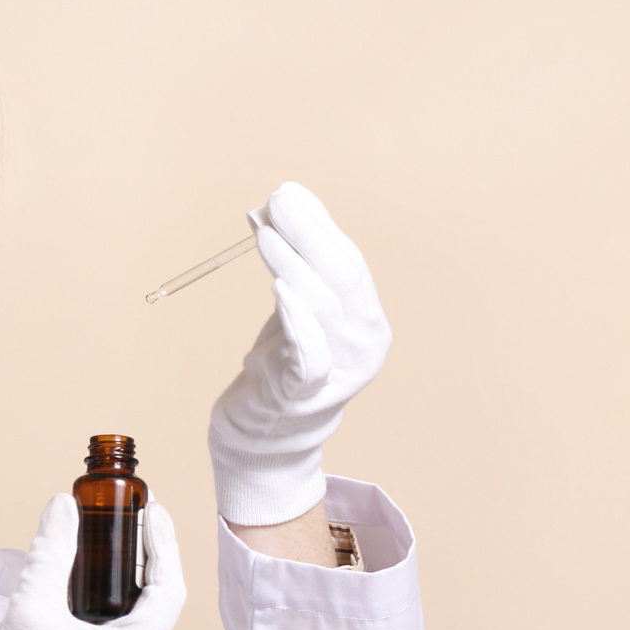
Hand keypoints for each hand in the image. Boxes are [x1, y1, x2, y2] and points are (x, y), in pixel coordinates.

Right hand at [0, 493, 185, 629]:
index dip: (163, 542)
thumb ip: (51, 551)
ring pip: (151, 619)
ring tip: (124, 542)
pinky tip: (111, 583)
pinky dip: (130, 606)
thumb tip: (62, 504)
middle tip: (135, 516)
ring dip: (141, 581)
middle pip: (163, 602)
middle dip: (151, 556)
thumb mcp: (33, 605)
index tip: (152, 507)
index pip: (168, 587)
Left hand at [208, 182, 391, 525]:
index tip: (288, 193)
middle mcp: (363, 345)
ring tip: (267, 235)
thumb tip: (279, 203)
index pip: (347, 261)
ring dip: (293, 262)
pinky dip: (296, 317)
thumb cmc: (280, 367)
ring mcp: (339, 371)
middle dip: (309, 233)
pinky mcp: (304, 393)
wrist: (263, 436)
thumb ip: (293, 263)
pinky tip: (280, 288)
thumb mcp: (293, 309)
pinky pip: (308, 353)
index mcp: (366, 320)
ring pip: (323, 304)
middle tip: (279, 200)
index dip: (318, 225)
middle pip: (342, 275)